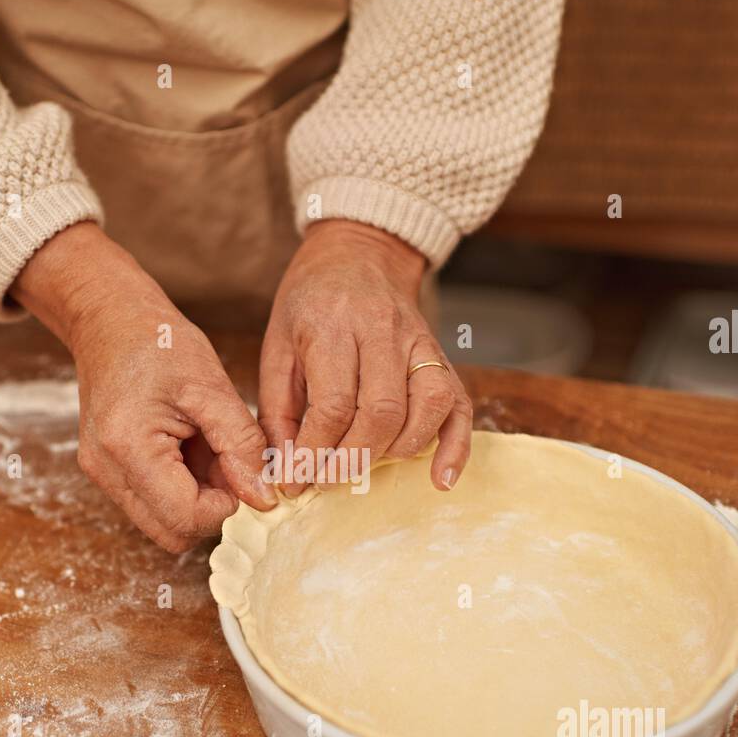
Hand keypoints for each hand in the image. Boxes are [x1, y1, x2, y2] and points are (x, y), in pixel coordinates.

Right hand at [14, 223, 275, 551]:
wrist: (109, 318)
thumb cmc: (158, 342)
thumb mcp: (213, 387)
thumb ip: (242, 446)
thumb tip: (263, 497)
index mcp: (128, 447)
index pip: (187, 517)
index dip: (228, 505)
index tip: (246, 472)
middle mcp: (106, 470)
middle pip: (172, 533)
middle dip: (212, 508)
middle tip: (230, 466)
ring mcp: (102, 474)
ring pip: (163, 523)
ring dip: (197, 500)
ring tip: (209, 452)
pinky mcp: (108, 471)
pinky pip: (152, 503)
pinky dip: (181, 488)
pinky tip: (191, 450)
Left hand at [259, 220, 471, 496]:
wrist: (358, 256)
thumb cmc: (310, 305)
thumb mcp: (277, 347)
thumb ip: (278, 410)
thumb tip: (286, 470)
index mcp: (333, 326)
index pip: (334, 404)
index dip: (315, 452)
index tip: (296, 479)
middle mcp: (383, 332)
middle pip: (381, 411)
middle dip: (353, 459)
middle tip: (328, 480)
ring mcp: (420, 342)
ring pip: (426, 408)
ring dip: (397, 452)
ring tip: (366, 468)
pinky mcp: (442, 355)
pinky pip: (459, 405)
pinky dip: (455, 446)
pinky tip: (440, 478)